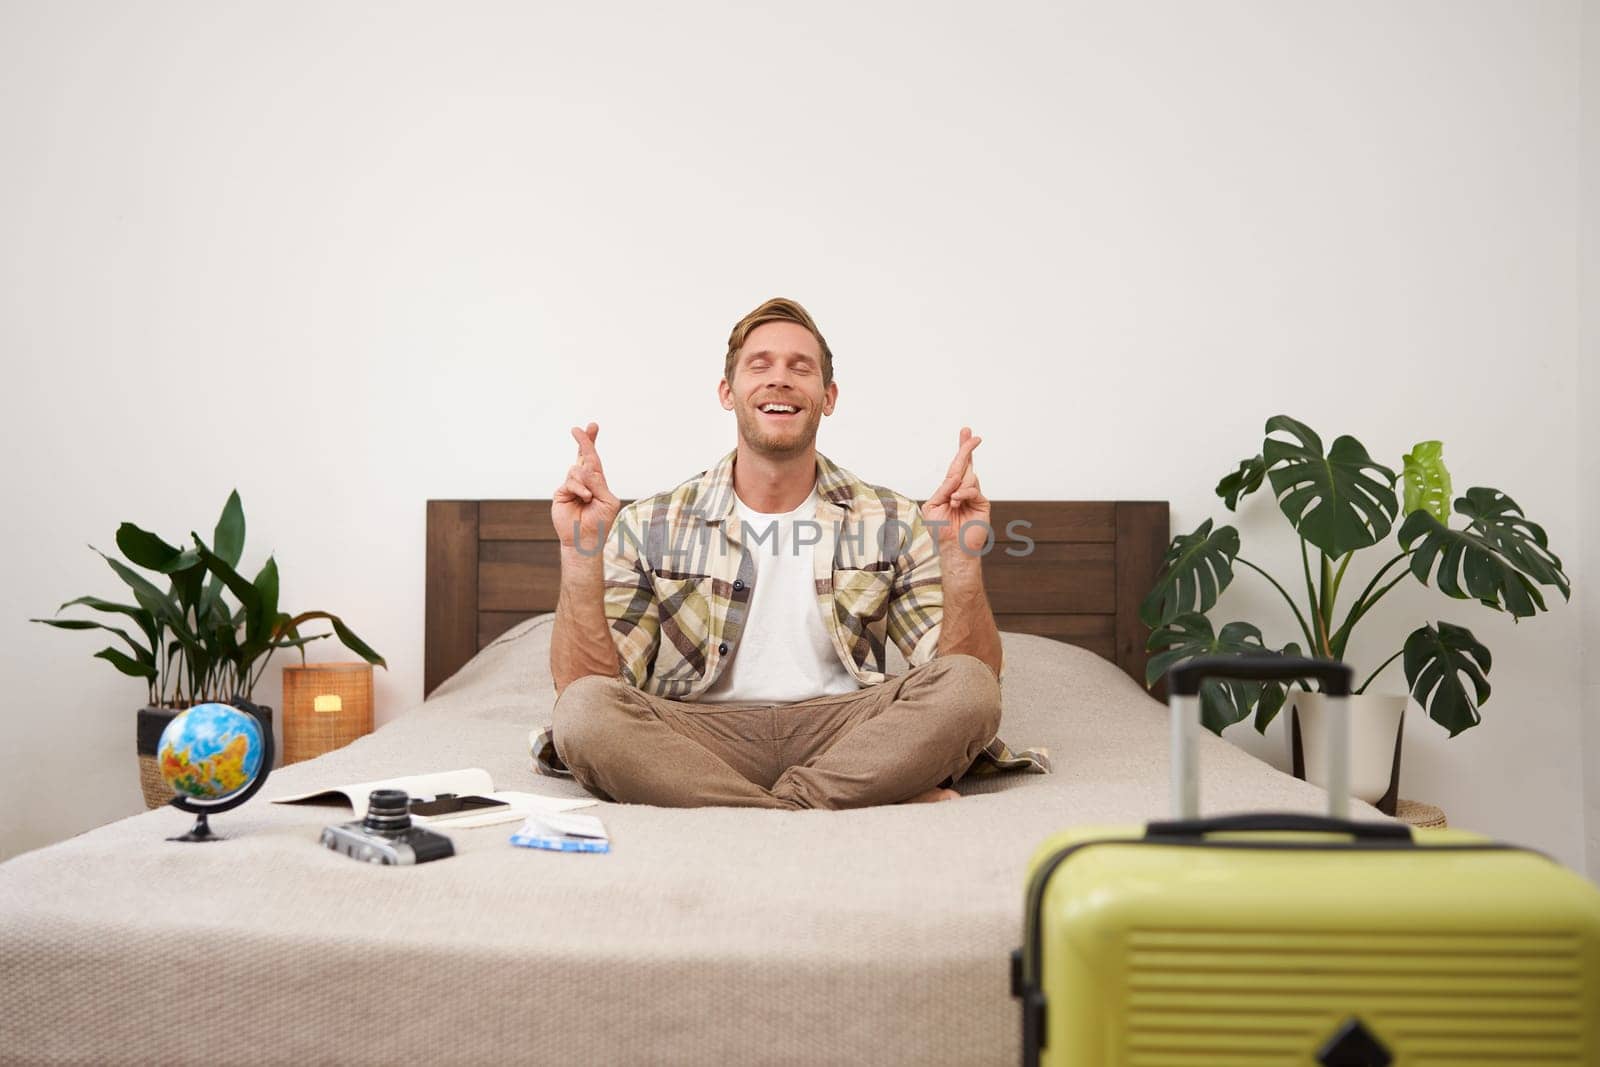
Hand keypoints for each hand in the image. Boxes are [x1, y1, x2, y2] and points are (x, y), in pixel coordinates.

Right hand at [551, 422, 621, 549]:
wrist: (585, 539)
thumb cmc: (600, 522)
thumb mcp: (607, 500)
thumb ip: (599, 483)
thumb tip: (585, 468)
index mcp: (596, 481)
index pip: (594, 459)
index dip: (591, 442)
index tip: (592, 426)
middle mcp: (583, 481)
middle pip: (583, 456)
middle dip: (584, 441)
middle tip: (578, 428)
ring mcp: (571, 486)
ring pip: (577, 470)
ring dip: (586, 482)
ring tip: (589, 498)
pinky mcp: (561, 493)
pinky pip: (571, 481)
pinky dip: (580, 488)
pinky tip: (584, 498)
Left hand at [923, 427, 990, 557]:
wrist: (953, 548)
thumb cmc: (940, 530)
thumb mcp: (933, 506)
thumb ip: (943, 489)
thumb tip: (955, 478)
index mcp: (950, 488)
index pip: (956, 465)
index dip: (961, 449)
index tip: (965, 432)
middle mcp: (963, 489)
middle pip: (966, 463)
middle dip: (966, 447)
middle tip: (968, 432)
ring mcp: (973, 495)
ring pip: (968, 477)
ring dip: (957, 487)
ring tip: (952, 502)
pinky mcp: (982, 503)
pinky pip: (973, 489)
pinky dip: (963, 493)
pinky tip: (956, 501)